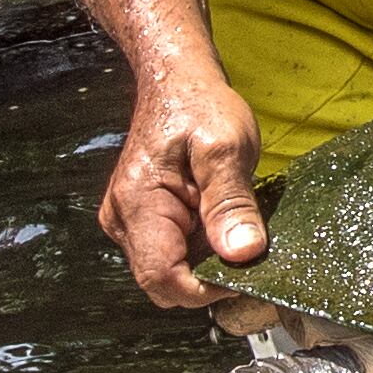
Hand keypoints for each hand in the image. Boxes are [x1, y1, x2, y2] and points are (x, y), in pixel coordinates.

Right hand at [103, 67, 266, 308]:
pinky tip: (222, 223)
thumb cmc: (199, 106)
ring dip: (206, 263)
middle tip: (248, 251)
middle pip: (164, 282)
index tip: (245, 276)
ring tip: (235, 228)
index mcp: (138, 204)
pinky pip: (172, 253)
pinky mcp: (142, 221)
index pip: (163, 278)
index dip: (206, 289)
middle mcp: (123, 221)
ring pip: (170, 271)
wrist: (175, 83)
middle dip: (209, 279)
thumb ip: (232, 202)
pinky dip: (201, 250)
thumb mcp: (226, 148)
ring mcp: (129, 223)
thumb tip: (243, 254)